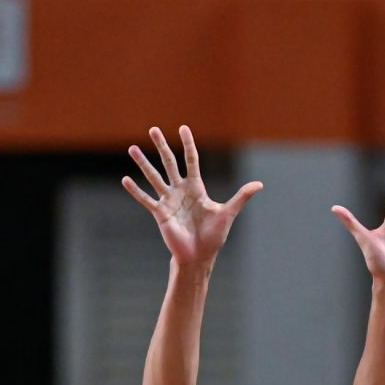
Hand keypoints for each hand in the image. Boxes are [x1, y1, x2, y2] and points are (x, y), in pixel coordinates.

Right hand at [122, 125, 260, 270]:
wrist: (199, 256)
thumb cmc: (214, 236)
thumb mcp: (228, 213)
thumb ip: (241, 197)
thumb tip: (259, 184)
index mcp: (196, 188)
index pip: (191, 160)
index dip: (188, 145)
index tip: (183, 128)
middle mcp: (180, 190)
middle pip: (169, 163)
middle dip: (162, 146)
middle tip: (153, 129)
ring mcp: (169, 201)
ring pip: (154, 177)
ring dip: (143, 163)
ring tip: (132, 148)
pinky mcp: (160, 213)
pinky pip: (146, 199)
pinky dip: (135, 191)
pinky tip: (125, 179)